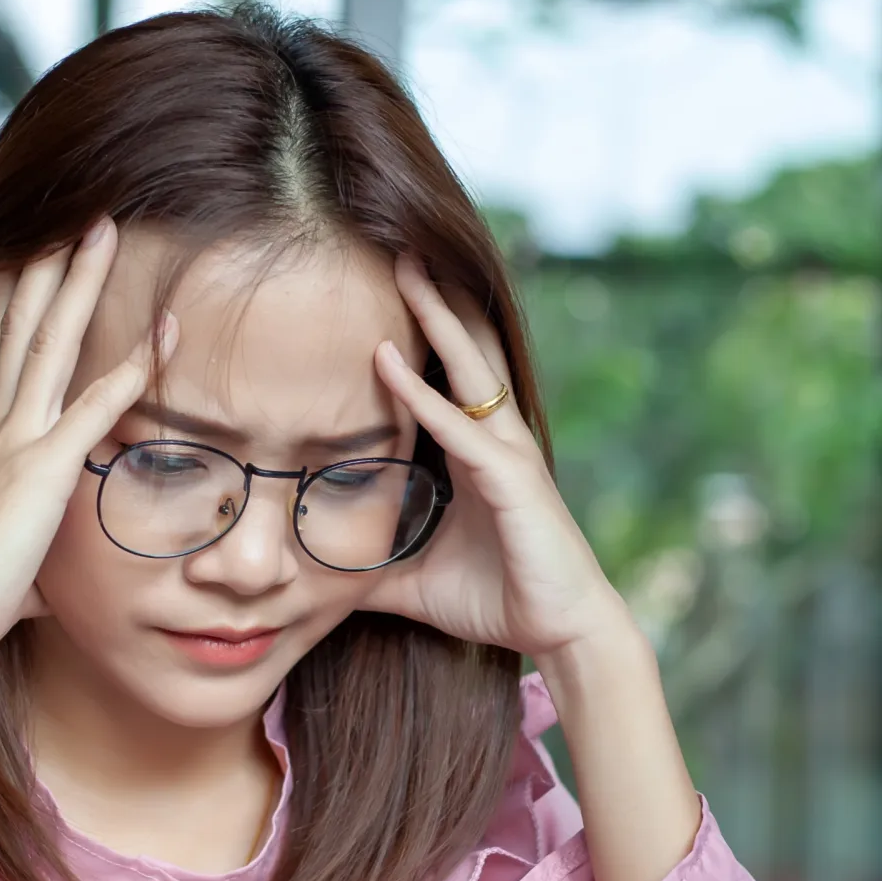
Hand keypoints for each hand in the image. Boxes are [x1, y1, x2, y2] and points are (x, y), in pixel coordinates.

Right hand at [0, 220, 170, 669]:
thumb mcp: (4, 557)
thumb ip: (24, 547)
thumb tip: (37, 580)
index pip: (4, 352)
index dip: (16, 298)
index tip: (26, 252)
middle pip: (23, 325)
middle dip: (46, 265)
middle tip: (70, 212)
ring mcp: (18, 441)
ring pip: (52, 341)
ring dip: (78, 282)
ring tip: (99, 228)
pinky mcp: (43, 469)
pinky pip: (97, 405)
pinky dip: (134, 365)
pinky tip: (163, 330)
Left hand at [362, 256, 631, 660]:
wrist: (562, 632)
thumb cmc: (500, 600)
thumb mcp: (417, 582)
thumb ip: (373, 570)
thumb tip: (319, 581)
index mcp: (481, 454)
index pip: (454, 376)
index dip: (430, 331)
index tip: (394, 287)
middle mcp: (498, 442)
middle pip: (468, 352)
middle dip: (437, 299)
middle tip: (400, 248)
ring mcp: (508, 456)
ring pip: (470, 370)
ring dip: (437, 317)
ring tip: (407, 268)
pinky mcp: (511, 482)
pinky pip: (457, 428)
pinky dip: (420, 394)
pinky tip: (387, 361)